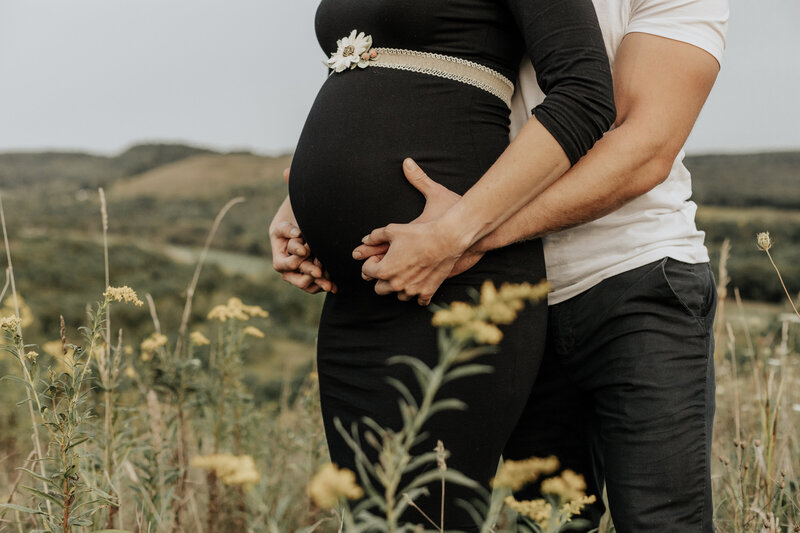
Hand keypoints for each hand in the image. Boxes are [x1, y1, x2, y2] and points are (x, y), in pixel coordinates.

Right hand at [269, 183, 336, 293]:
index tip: (303, 240)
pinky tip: (334, 285)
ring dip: (309, 280)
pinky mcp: (309, 271)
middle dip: (300, 266)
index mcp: (279, 232)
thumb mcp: (302, 197)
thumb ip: (294, 183)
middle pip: (284, 265)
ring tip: (325, 279)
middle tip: (316, 267)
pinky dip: (320, 285)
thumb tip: (287, 170)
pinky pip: (310, 284)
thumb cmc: (308, 207)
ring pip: (296, 278)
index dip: (290, 240)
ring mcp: (296, 263)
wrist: (322, 222)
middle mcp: (284, 250)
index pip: (280, 238)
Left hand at [355, 159, 468, 304]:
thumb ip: (375, 236)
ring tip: (405, 273)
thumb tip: (364, 240)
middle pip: (379, 289)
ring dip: (399, 287)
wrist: (446, 239)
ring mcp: (412, 291)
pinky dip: (418, 294)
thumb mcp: (392, 230)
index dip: (372, 261)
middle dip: (381, 278)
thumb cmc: (418, 233)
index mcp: (384, 270)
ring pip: (398, 296)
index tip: (380, 254)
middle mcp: (396, 284)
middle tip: (390, 266)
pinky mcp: (427, 292)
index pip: (367, 271)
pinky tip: (420, 282)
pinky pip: (418, 301)